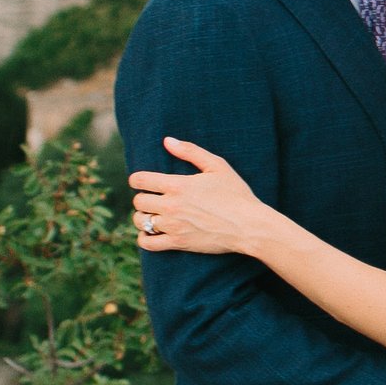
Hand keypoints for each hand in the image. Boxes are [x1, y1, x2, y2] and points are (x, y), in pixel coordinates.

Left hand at [132, 138, 266, 258]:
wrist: (248, 225)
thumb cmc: (236, 194)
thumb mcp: (217, 166)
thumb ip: (190, 151)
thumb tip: (167, 141)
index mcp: (177, 185)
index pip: (140, 180)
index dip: (137, 179)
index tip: (142, 182)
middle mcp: (171, 206)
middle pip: (138, 201)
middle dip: (143, 198)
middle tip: (153, 199)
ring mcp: (173, 226)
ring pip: (140, 221)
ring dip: (142, 217)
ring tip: (152, 215)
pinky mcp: (178, 243)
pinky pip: (147, 243)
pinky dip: (144, 238)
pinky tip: (151, 233)